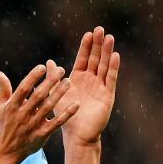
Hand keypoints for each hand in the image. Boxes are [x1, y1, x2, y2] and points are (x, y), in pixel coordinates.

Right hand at [0, 64, 79, 161]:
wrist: (7, 151)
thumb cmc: (5, 125)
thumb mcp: (1, 108)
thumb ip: (3, 89)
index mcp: (12, 106)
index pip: (23, 88)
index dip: (33, 77)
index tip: (43, 66)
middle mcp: (23, 115)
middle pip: (38, 96)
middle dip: (50, 82)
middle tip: (61, 69)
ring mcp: (32, 125)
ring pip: (48, 107)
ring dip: (59, 94)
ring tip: (68, 82)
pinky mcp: (41, 135)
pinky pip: (56, 123)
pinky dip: (66, 114)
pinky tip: (76, 105)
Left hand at [50, 26, 119, 144]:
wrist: (76, 134)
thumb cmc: (64, 115)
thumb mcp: (56, 93)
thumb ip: (53, 78)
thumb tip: (48, 62)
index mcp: (78, 79)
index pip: (83, 59)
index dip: (86, 47)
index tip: (88, 33)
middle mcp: (91, 81)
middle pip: (96, 59)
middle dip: (98, 45)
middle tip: (100, 29)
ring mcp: (100, 87)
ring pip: (105, 66)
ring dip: (107, 52)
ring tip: (109, 37)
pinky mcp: (107, 96)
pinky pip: (111, 79)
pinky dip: (113, 68)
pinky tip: (115, 56)